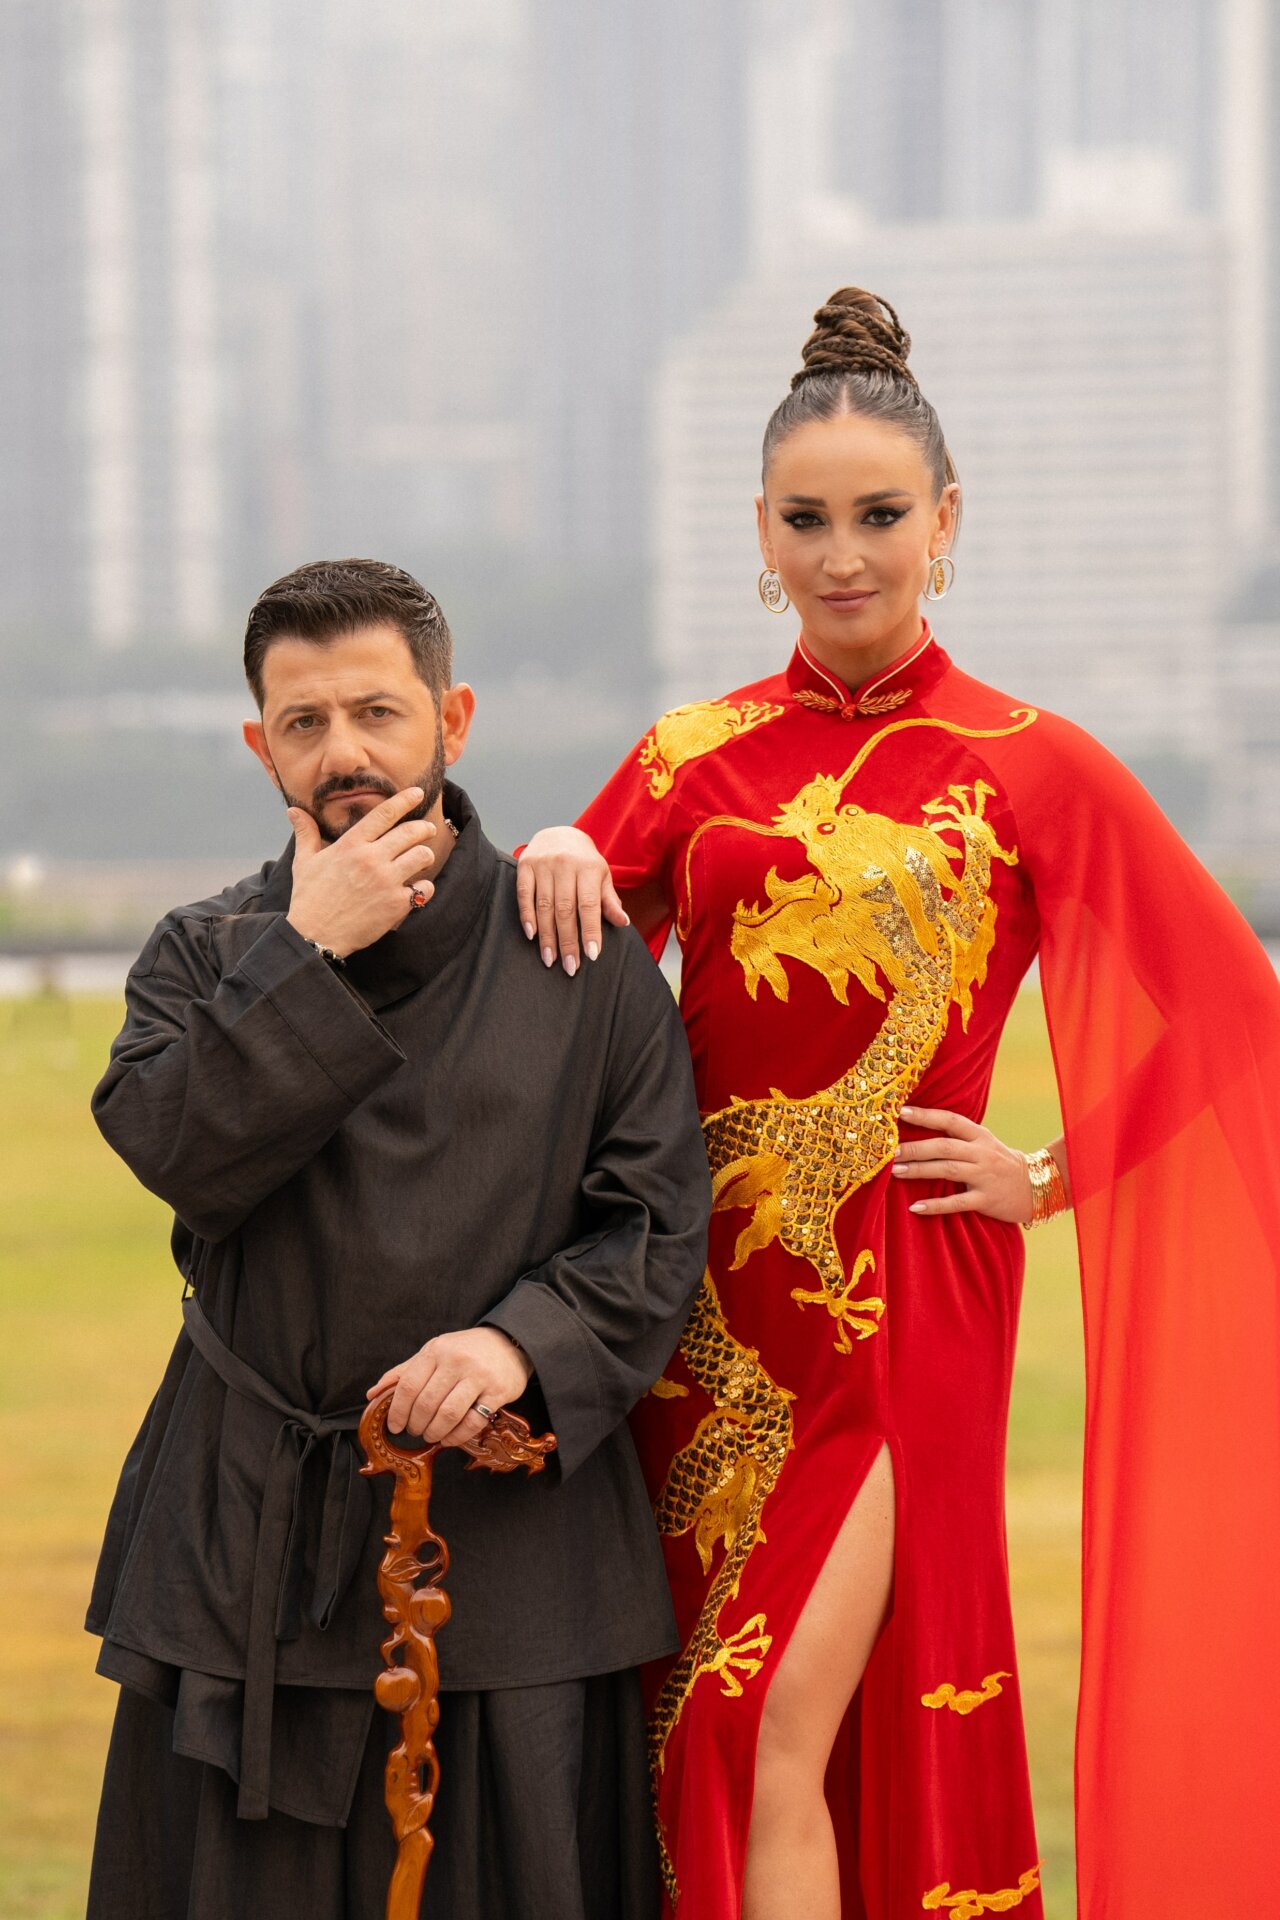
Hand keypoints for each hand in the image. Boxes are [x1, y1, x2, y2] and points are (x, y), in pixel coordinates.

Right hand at [286, 788, 437, 957]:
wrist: (315, 935)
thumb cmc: (309, 898)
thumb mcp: (305, 862)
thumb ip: (306, 834)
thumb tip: (294, 811)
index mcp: (351, 845)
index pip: (384, 814)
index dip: (405, 800)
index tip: (417, 793)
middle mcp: (371, 859)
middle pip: (411, 833)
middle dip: (424, 828)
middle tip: (428, 830)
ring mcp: (386, 881)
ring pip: (423, 856)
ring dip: (425, 856)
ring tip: (421, 859)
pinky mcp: (396, 904)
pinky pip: (424, 888)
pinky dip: (424, 887)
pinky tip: (417, 888)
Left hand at [367, 1327, 533, 1447]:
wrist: (508, 1343)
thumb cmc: (464, 1351)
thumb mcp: (433, 1353)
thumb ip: (404, 1372)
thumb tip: (373, 1393)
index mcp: (436, 1351)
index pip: (409, 1386)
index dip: (397, 1411)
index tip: (394, 1426)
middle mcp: (457, 1361)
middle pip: (426, 1403)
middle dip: (416, 1425)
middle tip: (415, 1431)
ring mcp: (478, 1376)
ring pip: (448, 1414)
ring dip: (434, 1432)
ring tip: (431, 1435)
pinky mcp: (497, 1392)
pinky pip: (472, 1421)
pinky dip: (456, 1436)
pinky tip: (449, 1438)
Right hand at [516, 826, 628, 975]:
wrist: (560, 833)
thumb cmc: (584, 862)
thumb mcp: (602, 877)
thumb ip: (609, 900)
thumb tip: (623, 922)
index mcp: (589, 868)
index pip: (590, 905)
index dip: (591, 931)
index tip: (592, 955)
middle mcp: (566, 864)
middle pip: (566, 909)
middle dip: (568, 941)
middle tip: (570, 967)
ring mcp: (543, 864)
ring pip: (544, 906)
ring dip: (547, 936)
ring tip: (550, 960)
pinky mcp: (525, 865)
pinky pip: (524, 895)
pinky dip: (527, 916)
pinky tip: (532, 935)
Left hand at [890, 1105, 1034, 1221]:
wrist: (1037, 1187)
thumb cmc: (1001, 1164)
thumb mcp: (984, 1144)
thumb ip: (958, 1139)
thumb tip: (918, 1133)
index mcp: (980, 1136)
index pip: (950, 1120)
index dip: (926, 1115)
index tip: (901, 1112)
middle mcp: (981, 1153)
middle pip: (944, 1146)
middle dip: (915, 1147)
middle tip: (890, 1150)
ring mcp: (984, 1176)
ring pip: (947, 1170)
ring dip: (919, 1170)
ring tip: (895, 1171)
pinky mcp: (986, 1200)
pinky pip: (957, 1202)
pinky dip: (935, 1206)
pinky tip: (915, 1207)